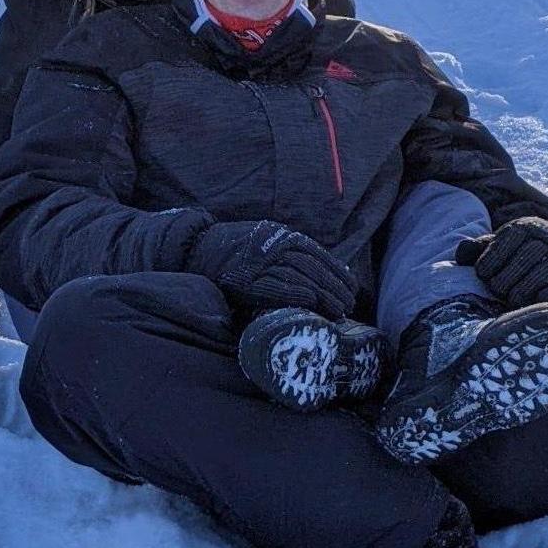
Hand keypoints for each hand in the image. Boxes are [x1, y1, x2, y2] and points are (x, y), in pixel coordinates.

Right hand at [186, 220, 355, 317]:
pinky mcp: (243, 279)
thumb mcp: (264, 244)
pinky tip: (311, 303)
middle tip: (348, 305)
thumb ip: (289, 255)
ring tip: (338, 311)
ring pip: (298, 275)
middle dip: (334, 286)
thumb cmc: (234, 254)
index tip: (352, 289)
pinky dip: (296, 294)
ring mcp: (257, 261)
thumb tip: (326, 276)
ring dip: (322, 294)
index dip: (337, 272)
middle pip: (311, 265)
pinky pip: (274, 286)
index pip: (317, 254)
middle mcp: (271, 244)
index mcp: (280, 236)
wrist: (195, 249)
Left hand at [455, 216, 547, 308]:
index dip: (492, 258)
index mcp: (527, 226)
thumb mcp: (498, 250)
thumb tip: (462, 251)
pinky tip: (532, 301)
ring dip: (523, 288)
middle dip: (507, 276)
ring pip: (543, 271)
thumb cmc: (519, 259)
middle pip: (526, 256)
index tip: (482, 274)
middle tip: (496, 291)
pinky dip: (545, 295)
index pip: (509, 239)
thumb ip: (478, 249)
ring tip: (511, 299)